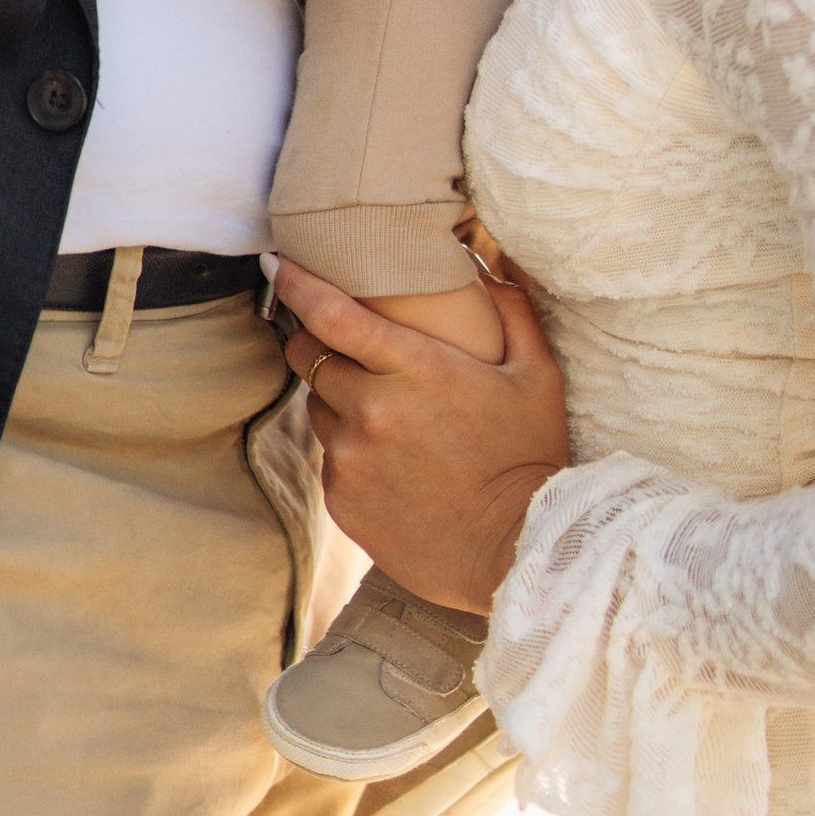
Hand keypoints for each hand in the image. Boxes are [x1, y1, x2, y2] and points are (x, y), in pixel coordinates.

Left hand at [270, 261, 568, 608]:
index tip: (277, 264)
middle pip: (309, 356)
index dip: (296, 283)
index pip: (331, 313)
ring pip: (317, 407)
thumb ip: (512, 311)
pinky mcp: (342, 500)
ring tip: (383, 410)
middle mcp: (371, 409)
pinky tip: (390, 461)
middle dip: (316, 340)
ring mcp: (351, 458)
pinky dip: (349, 448)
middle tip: (340, 341)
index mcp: (415, 368)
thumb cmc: (530, 458)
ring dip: (337, 398)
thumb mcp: (537, 375)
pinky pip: (329, 457)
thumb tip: (485, 264)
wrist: (517, 551)